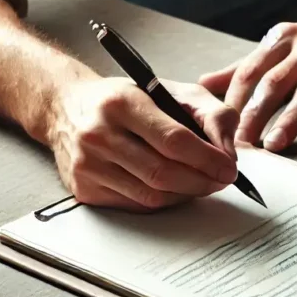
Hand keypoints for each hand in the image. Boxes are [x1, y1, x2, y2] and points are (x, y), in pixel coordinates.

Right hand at [48, 77, 238, 211]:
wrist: (67, 107)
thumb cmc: (129, 99)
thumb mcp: (174, 91)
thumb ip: (212, 115)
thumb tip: (228, 153)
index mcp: (123, 102)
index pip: (174, 140)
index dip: (208, 159)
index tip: (229, 168)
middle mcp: (99, 134)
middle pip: (163, 173)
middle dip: (202, 182)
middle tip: (222, 180)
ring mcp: (87, 164)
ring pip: (151, 196)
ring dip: (186, 194)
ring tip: (203, 183)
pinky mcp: (84, 188)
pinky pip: (136, 206)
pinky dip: (164, 201)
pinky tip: (175, 188)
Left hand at [198, 18, 296, 151]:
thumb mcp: (285, 46)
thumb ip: (248, 66)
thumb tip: (205, 83)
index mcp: (286, 38)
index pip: (252, 70)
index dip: (235, 100)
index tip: (221, 128)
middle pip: (277, 81)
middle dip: (256, 114)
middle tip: (241, 142)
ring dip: (290, 120)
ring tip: (274, 144)